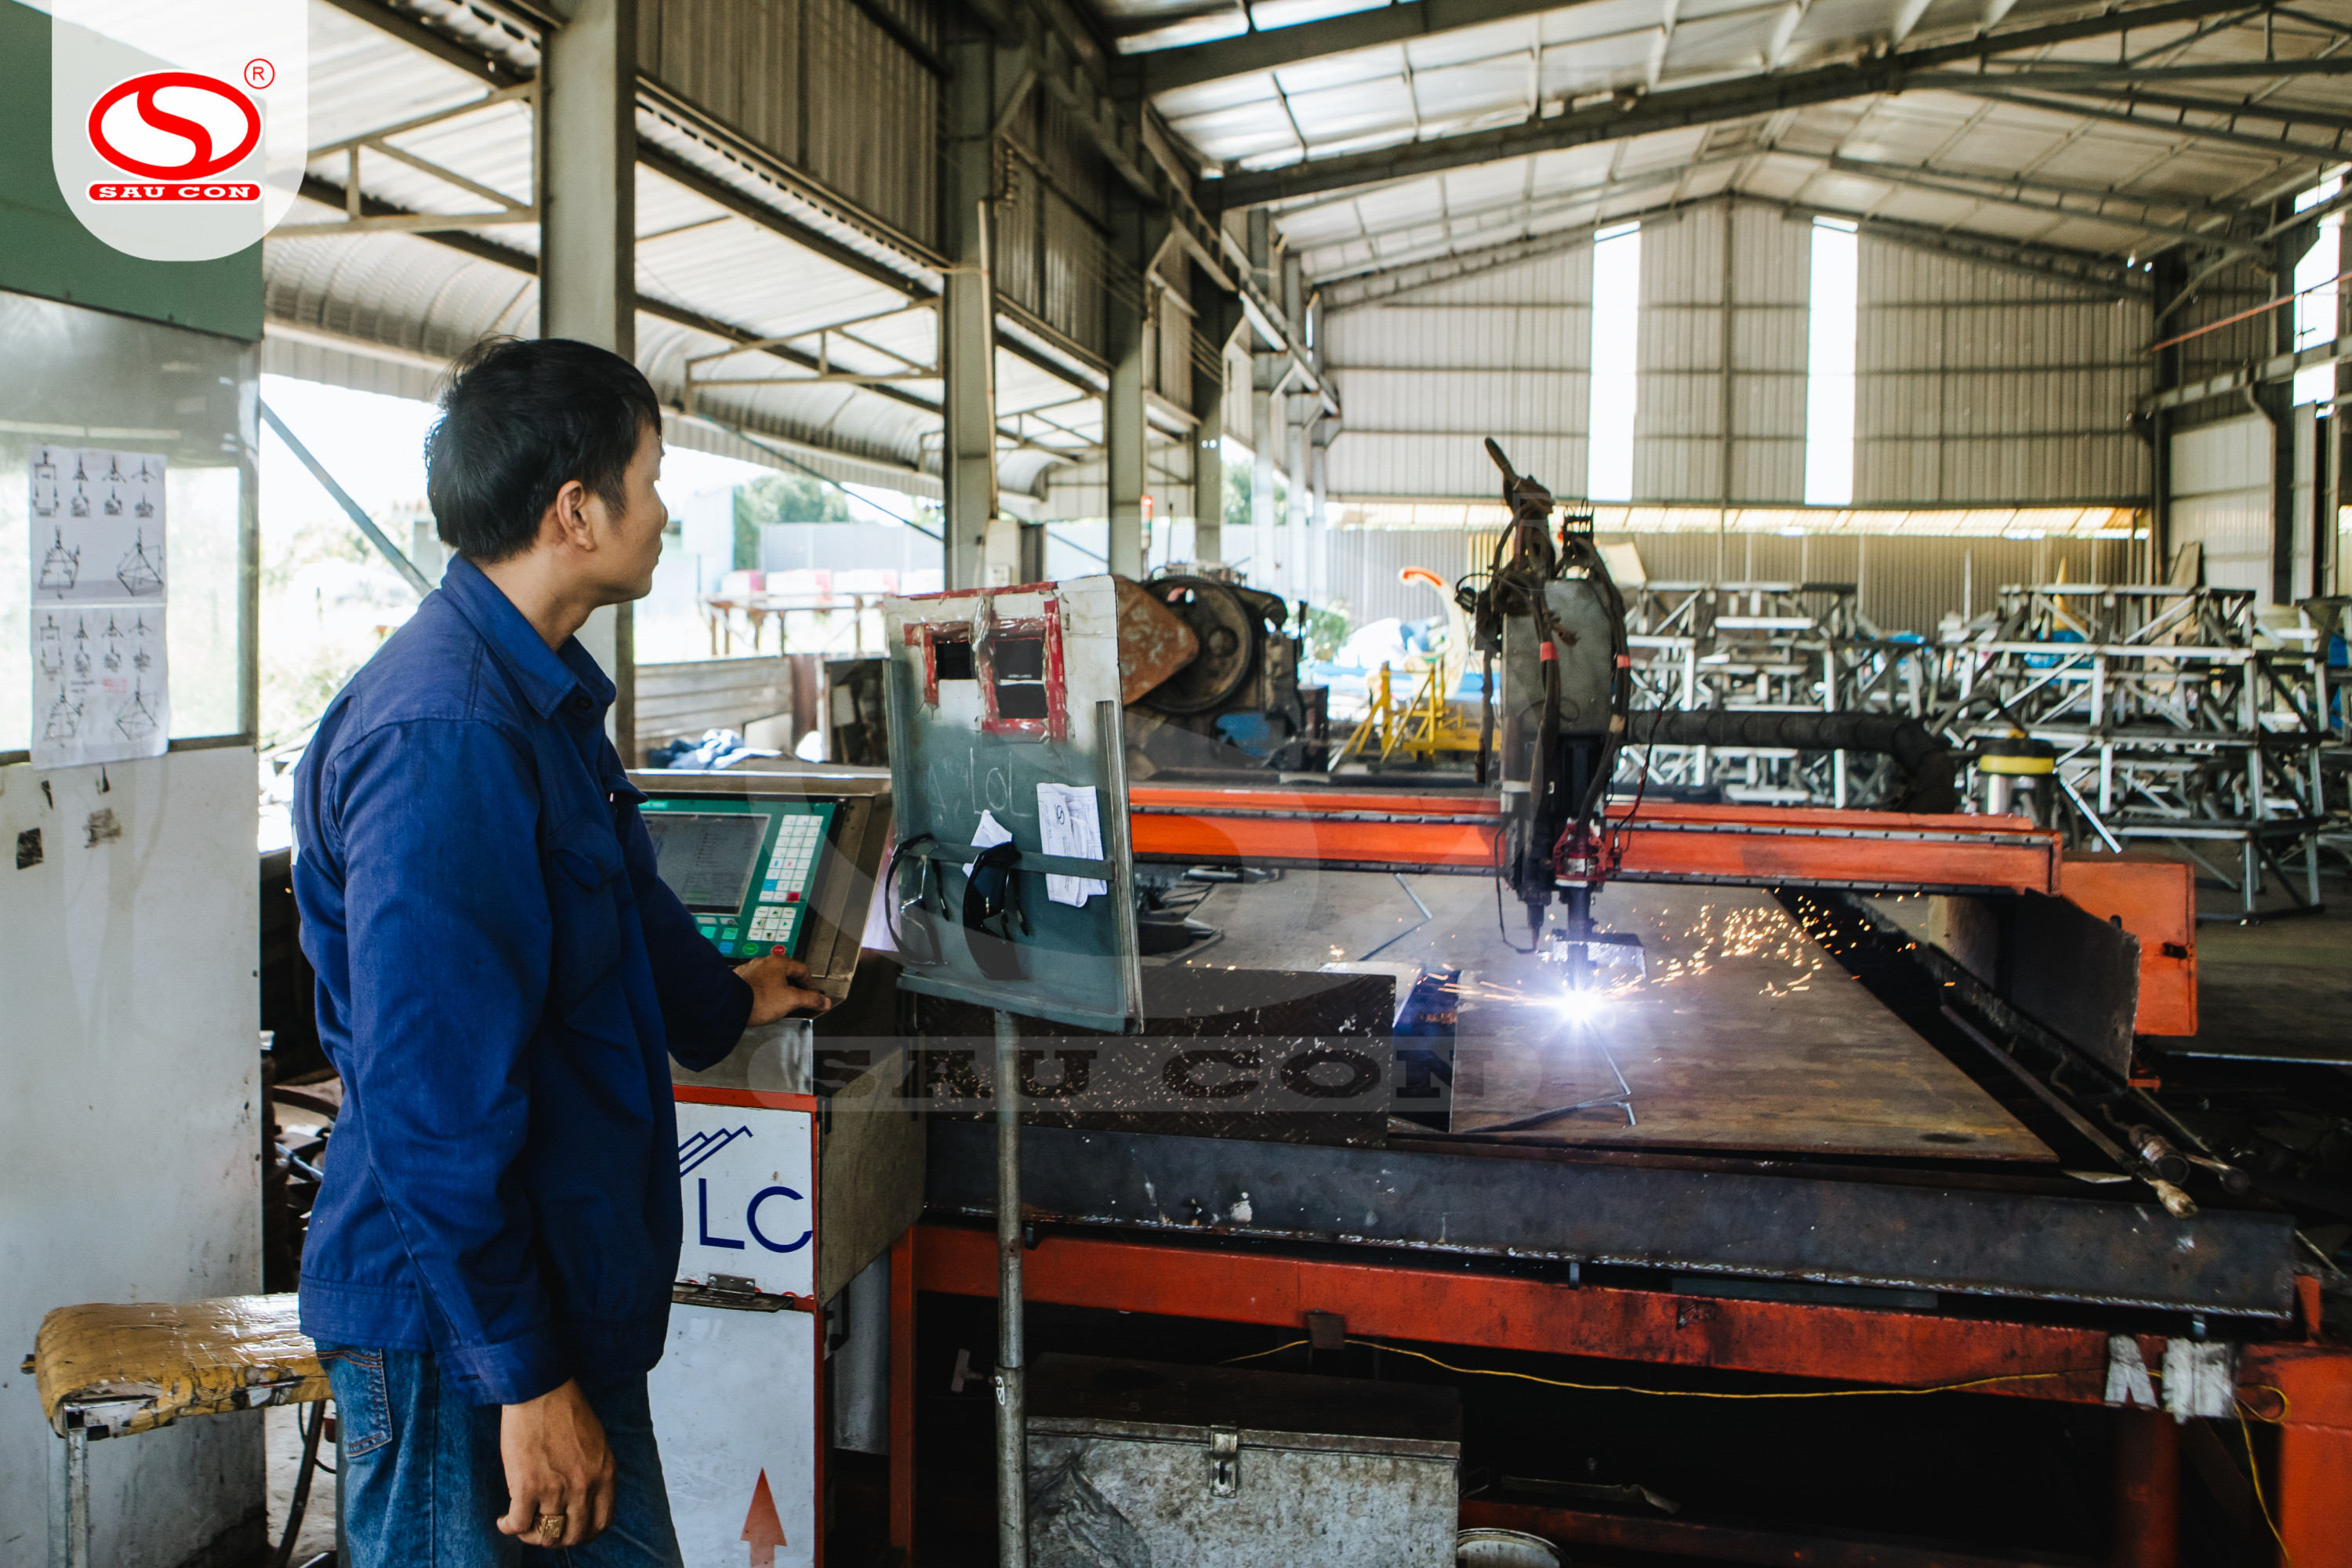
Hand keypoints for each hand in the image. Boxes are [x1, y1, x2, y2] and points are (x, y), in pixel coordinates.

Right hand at [498, 1380, 614, 1548]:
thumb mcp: (597, 1443)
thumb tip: (584, 1501)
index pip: (602, 1522)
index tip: (571, 1531)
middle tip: (542, 1530)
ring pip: (545, 1535)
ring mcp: (556, 1489)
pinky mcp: (528, 1486)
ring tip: (521, 1525)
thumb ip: (595, 1473)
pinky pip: (518, 1524)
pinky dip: (508, 1527)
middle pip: (573, 1535)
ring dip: (530, 1535)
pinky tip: (503, 1521)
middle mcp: (584, 1486)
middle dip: (557, 1538)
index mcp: (605, 1474)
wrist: (541, 1390)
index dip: (585, 1534)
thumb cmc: (566, 1410)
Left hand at [738, 950, 830, 1025]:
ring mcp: (750, 969)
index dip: (810, 984)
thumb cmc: (759, 1000)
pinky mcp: (740, 979)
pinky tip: (763, 1002)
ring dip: (779, 988)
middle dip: (795, 986)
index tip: (812, 995)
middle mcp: (763, 962)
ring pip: (771, 978)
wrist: (730, 1006)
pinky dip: (764, 991)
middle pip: (786, 973)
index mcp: (778, 962)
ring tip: (780, 1003)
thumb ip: (810, 999)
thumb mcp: (791, 1000)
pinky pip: (757, 983)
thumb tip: (823, 1001)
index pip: (802, 970)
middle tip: (799, 999)